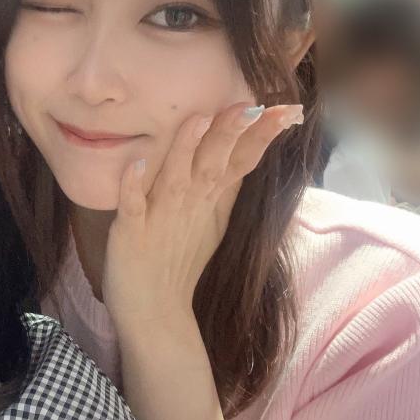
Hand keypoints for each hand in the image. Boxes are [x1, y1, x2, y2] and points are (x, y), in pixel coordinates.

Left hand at [103, 102, 303, 341]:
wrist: (155, 313)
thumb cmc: (180, 262)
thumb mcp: (213, 221)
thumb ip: (228, 185)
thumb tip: (247, 149)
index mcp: (210, 199)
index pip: (241, 160)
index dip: (262, 135)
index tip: (288, 108)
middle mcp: (190, 204)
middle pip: (214, 163)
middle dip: (231, 133)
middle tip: (251, 106)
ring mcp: (161, 217)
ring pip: (175, 176)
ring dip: (186, 149)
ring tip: (199, 120)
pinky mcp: (131, 231)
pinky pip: (132, 205)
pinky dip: (133, 185)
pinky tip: (136, 164)